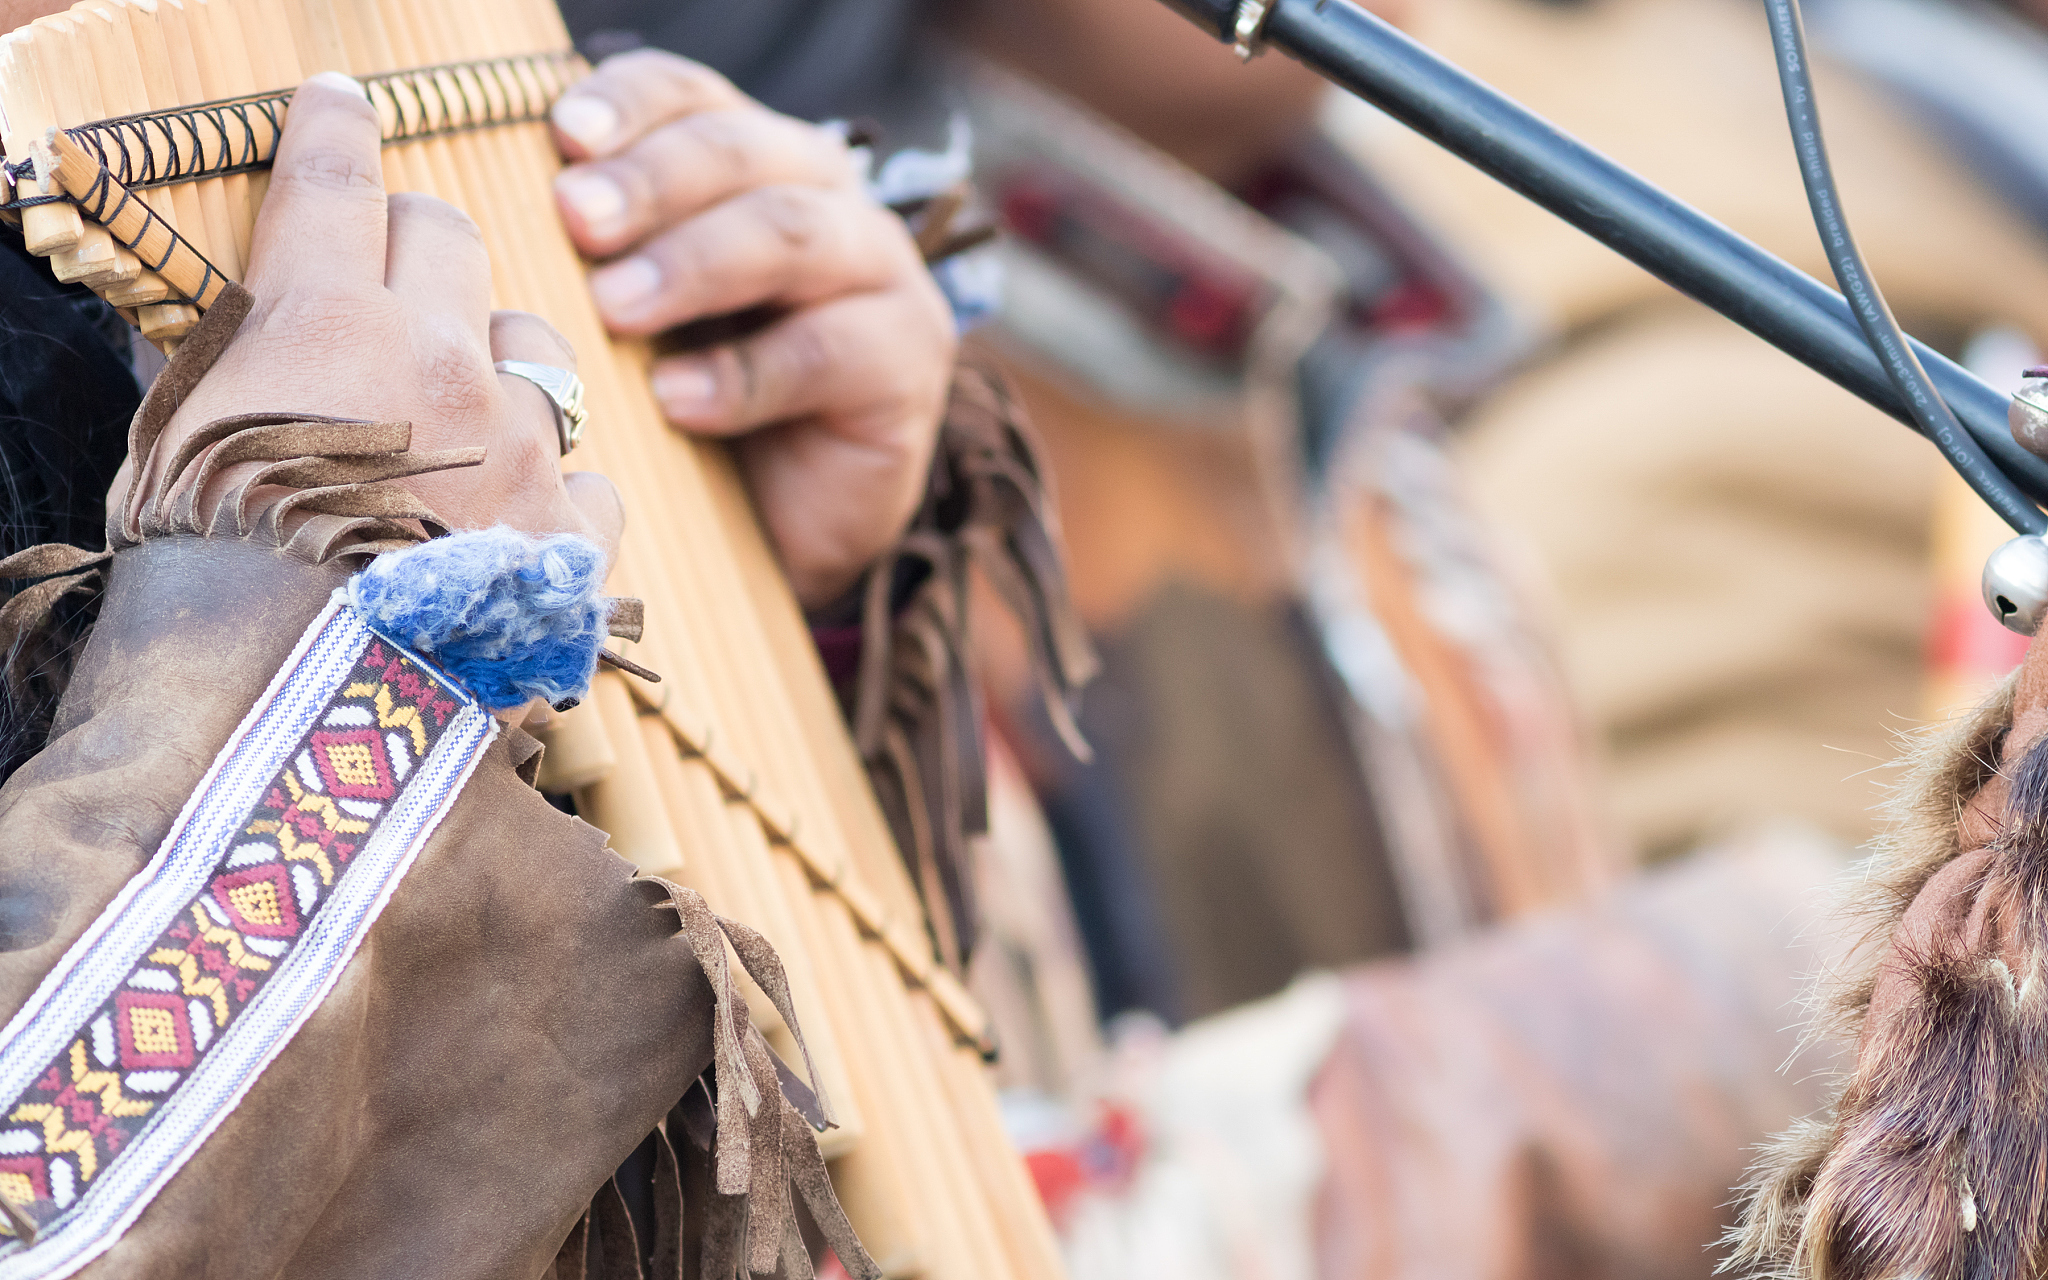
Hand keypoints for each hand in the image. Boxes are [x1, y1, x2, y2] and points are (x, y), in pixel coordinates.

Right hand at [159, 72, 621, 551]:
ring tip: (464, 410)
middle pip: (448, 238)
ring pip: (535, 345)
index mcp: (326, 324)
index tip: (339, 103)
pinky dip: (554, 489)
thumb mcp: (176, 452)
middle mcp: (441, 361)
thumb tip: (247, 328)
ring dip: (498, 357)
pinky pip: (586, 477)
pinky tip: (517, 521)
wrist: (301, 720)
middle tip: (390, 267)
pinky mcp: (572, 535)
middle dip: (415, 237)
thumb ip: (227, 368)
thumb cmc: (212, 589)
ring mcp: (523, 447)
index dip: (333, 131)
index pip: (332, 182)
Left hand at [549, 51, 956, 609]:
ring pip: (791, 235)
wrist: (785, 528)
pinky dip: (742, 376)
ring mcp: (881, 275)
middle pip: (742, 153)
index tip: (564, 136)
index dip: (630, 105)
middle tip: (575, 217)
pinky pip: (825, 352)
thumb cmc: (689, 406)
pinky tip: (675, 402)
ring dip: (692, 266)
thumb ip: (590, 256)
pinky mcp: (908, 362)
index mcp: (754, 161)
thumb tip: (483, 213)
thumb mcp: (633, 316)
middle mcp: (829, 199)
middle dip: (651, 181)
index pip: (691, 97)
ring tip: (615, 309)